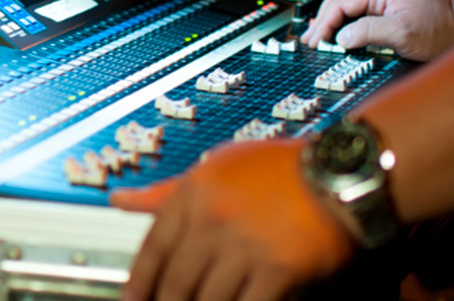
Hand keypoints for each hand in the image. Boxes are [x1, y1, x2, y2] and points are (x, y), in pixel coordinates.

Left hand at [111, 140, 353, 300]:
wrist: (335, 175)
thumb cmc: (272, 168)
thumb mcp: (213, 167)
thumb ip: (165, 192)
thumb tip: (117, 199)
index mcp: (193, 192)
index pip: (152, 247)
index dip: (138, 282)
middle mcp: (212, 218)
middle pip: (175, 281)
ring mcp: (244, 245)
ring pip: (207, 300)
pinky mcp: (277, 269)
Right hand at [301, 0, 453, 60]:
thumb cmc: (442, 29)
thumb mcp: (403, 34)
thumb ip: (368, 32)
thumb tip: (341, 37)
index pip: (340, 2)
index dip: (324, 23)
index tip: (315, 41)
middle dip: (321, 19)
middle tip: (310, 39)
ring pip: (345, 1)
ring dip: (330, 18)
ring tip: (317, 35)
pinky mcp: (389, 3)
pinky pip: (357, 7)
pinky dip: (343, 18)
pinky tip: (338, 29)